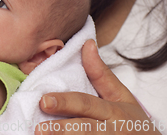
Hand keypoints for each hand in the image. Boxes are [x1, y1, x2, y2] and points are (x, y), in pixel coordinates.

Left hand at [36, 40, 159, 134]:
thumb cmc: (131, 122)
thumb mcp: (121, 97)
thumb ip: (101, 74)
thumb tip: (87, 44)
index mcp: (113, 111)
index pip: (86, 104)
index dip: (65, 103)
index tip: (43, 100)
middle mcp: (111, 131)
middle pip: (84, 129)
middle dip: (61, 130)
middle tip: (39, 130)